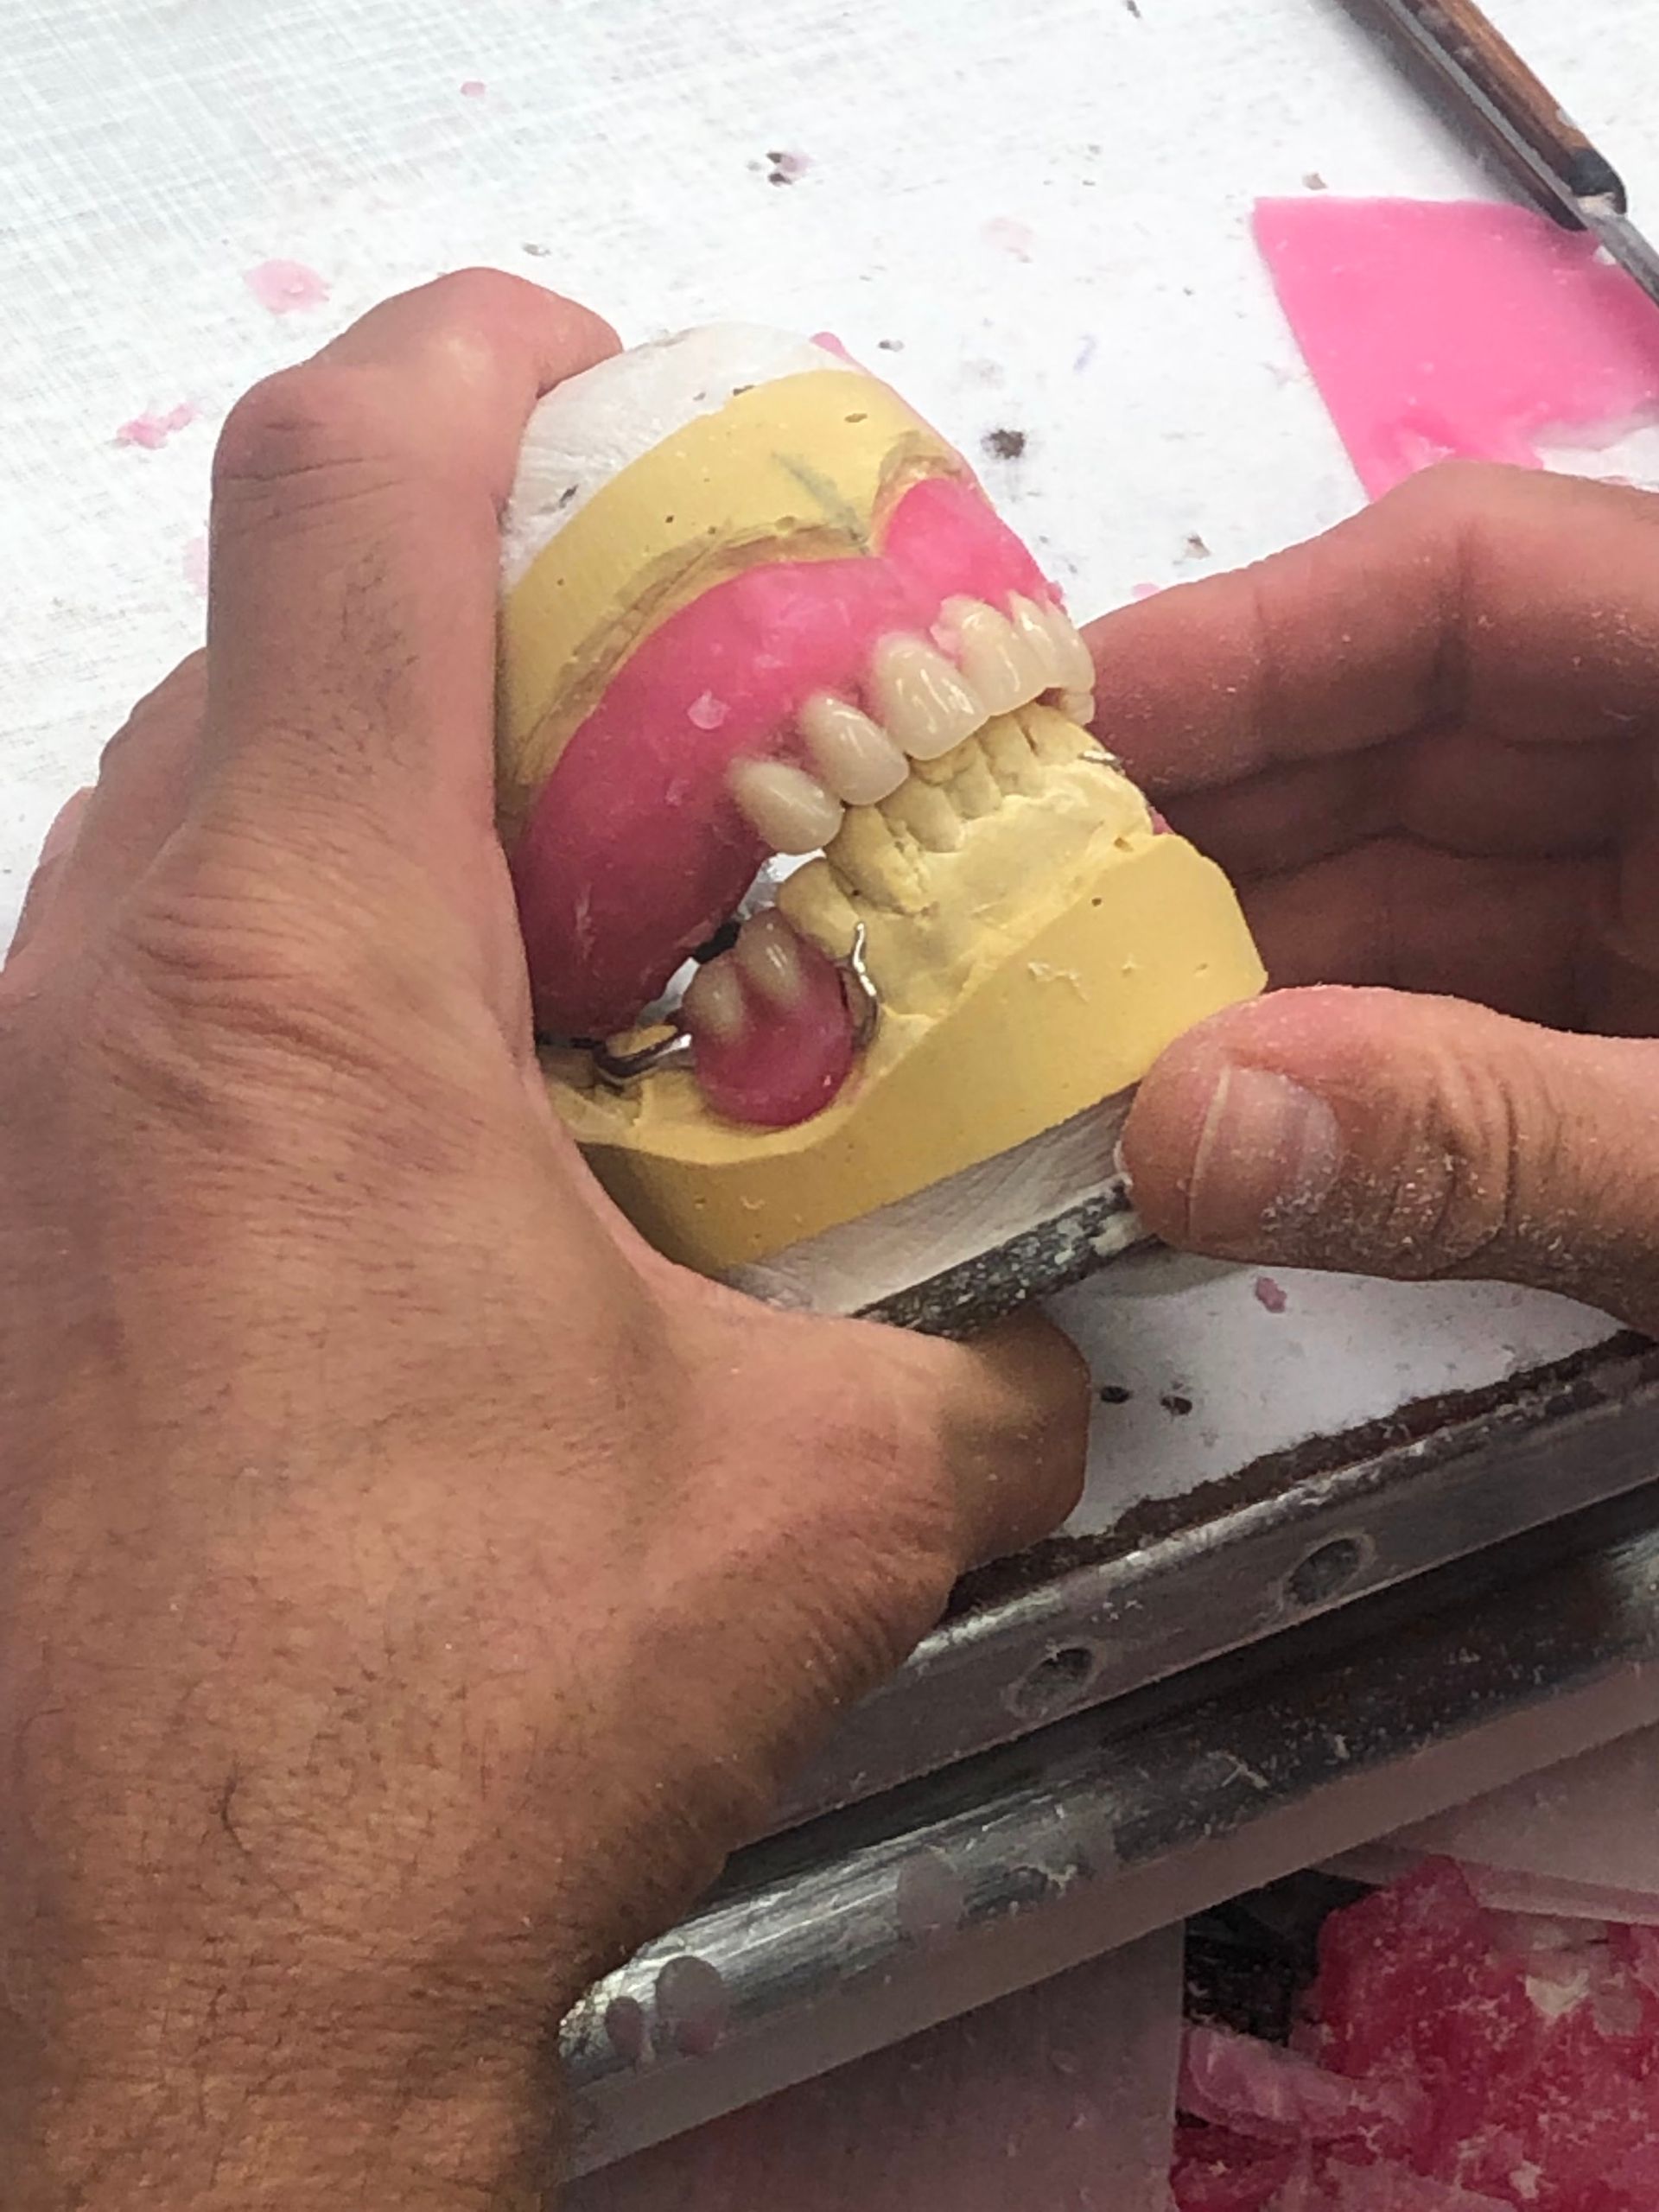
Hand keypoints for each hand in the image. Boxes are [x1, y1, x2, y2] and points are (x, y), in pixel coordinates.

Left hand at [0, 273, 1086, 2209]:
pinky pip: (163, 979)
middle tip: (675, 729)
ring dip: (403, 818)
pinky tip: (467, 1135)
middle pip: (284, 640)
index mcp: (303, 979)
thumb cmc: (434, 1733)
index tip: (621, 394)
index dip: (495, 364)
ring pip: (211, 812)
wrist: (186, 1986)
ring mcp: (24, 1103)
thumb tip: (1040, 1334)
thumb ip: (979, 1367)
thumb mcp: (822, 1507)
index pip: (346, 485)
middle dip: (494, 632)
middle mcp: (109, 994)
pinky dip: (322, 972)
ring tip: (591, 946)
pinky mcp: (16, 1222)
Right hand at [1087, 464, 1658, 1333]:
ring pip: (1400, 895)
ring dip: (1230, 971)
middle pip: (1398, 743)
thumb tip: (1182, 1132)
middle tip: (986, 926)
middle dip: (1193, 833)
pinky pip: (1442, 1021)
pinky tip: (1192, 1125)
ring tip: (1046, 1046)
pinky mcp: (1644, 1048)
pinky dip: (1316, 1071)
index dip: (1241, 641)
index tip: (1044, 737)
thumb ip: (1502, 1137)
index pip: (1474, 582)